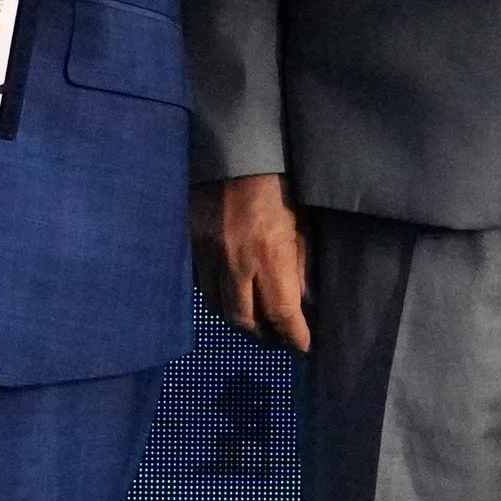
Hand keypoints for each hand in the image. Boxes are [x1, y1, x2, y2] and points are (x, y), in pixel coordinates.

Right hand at [196, 172, 312, 352]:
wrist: (234, 151)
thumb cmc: (278, 185)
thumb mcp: (301, 224)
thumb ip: (303, 267)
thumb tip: (308, 304)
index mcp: (269, 255)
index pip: (282, 314)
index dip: (295, 337)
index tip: (305, 349)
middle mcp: (236, 263)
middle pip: (245, 321)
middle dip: (265, 337)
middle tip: (280, 340)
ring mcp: (209, 256)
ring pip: (219, 308)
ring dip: (239, 321)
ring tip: (257, 324)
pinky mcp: (192, 247)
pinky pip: (203, 286)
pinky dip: (219, 299)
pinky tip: (233, 296)